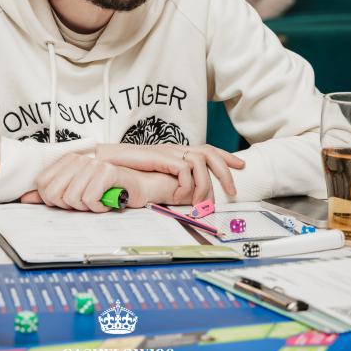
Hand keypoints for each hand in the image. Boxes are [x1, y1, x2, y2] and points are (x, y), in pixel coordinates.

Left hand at [19, 153, 187, 210]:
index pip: (42, 185)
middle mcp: (80, 159)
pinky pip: (89, 199)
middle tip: (86, 203)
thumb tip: (25, 199)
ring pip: (72, 198)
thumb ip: (50, 194)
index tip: (70, 202)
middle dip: (69, 206)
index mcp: (68, 161)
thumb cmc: (108, 191)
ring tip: (98, 201)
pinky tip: (107, 201)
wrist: (138, 188)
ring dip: (86, 208)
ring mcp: (94, 164)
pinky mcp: (108, 171)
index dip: (53, 201)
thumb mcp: (76, 193)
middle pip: (54, 194)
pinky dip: (98, 207)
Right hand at [96, 142, 244, 202]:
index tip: (241, 164)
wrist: (108, 161)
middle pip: (209, 152)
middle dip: (225, 172)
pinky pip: (183, 169)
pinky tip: (180, 197)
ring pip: (200, 161)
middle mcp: (176, 148)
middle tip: (232, 191)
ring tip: (203, 203)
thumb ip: (174, 181)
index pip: (207, 149)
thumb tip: (190, 196)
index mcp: (177, 151)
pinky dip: (186, 185)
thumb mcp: (158, 176)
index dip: (226, 156)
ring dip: (205, 184)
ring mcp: (168, 151)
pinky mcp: (160, 157)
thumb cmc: (130, 170)